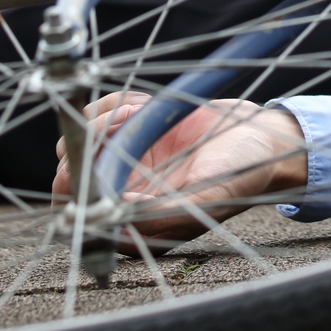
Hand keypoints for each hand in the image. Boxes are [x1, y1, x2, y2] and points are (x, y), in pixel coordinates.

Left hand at [51, 93, 308, 246]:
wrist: (260, 135)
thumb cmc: (242, 173)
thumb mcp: (209, 197)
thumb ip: (165, 214)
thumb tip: (116, 216)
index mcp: (139, 226)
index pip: (84, 216)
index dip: (81, 185)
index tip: (99, 158)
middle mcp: (124, 198)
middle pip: (70, 176)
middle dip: (88, 143)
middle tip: (123, 121)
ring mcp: (122, 164)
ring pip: (78, 141)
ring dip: (103, 118)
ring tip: (141, 111)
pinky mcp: (127, 133)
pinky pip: (96, 115)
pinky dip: (113, 103)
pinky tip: (145, 104)